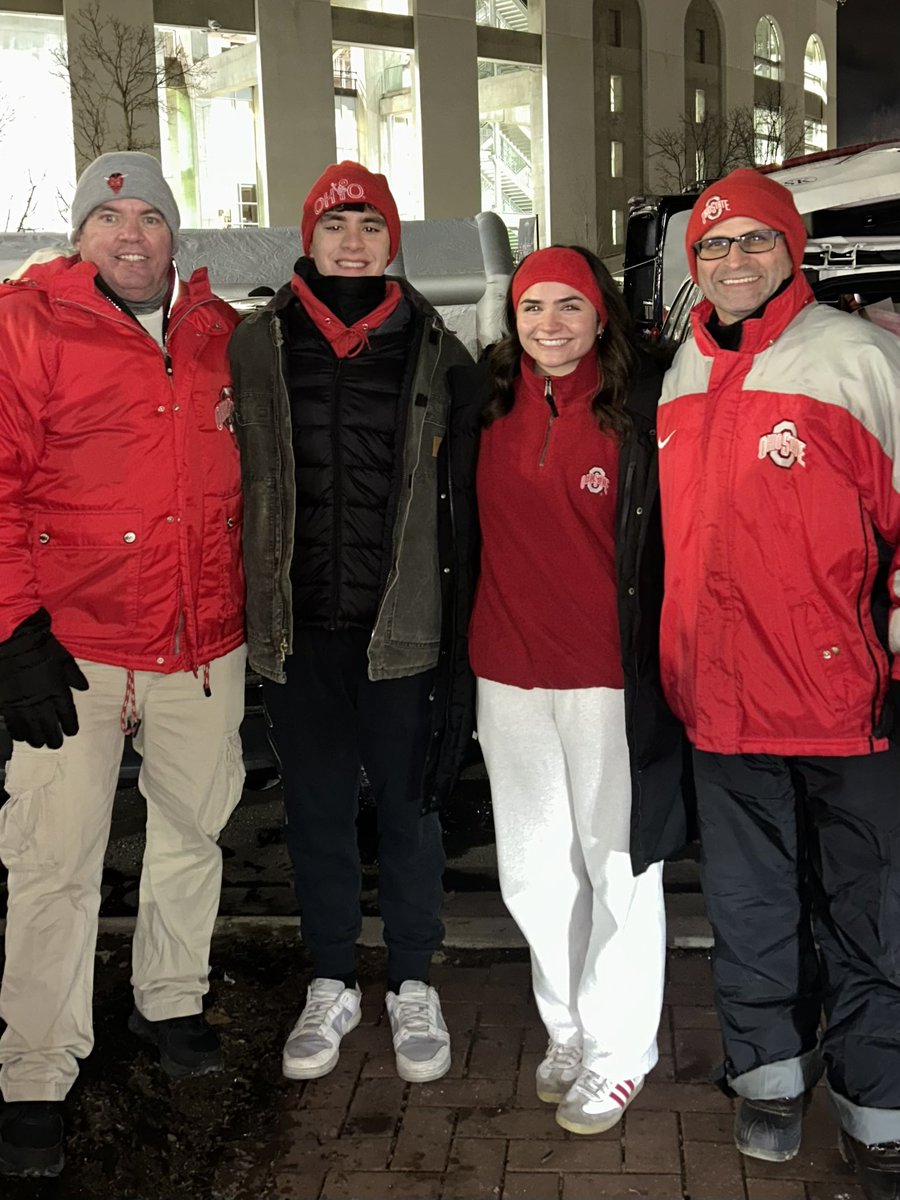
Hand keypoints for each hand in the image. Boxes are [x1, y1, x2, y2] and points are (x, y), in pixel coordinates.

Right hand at [0, 609, 88, 749]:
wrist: (11, 641)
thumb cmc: (39, 646)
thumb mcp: (63, 658)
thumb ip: (74, 675)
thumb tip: (84, 687)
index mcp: (59, 692)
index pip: (68, 717)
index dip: (71, 727)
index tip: (71, 732)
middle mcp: (42, 703)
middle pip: (51, 730)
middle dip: (55, 739)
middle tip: (55, 743)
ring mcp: (22, 706)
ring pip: (31, 732)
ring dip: (37, 739)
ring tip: (39, 742)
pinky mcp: (5, 705)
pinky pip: (13, 727)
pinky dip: (18, 733)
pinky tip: (21, 735)